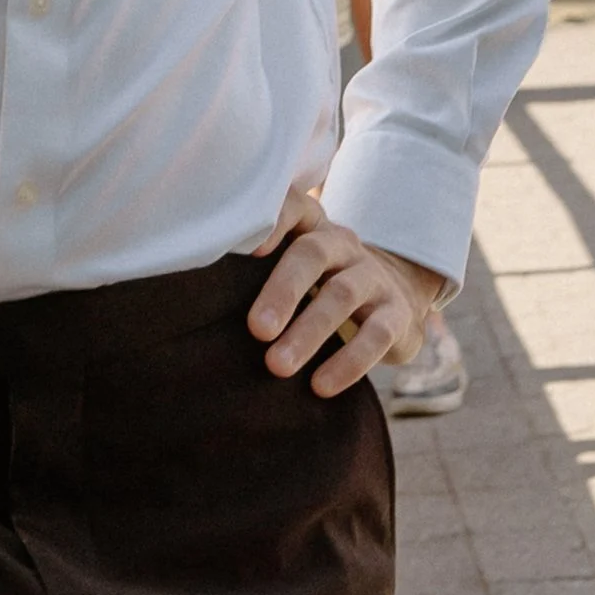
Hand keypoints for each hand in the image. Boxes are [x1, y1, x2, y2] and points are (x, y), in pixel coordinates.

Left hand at [246, 185, 445, 398]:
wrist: (393, 302)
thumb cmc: (321, 287)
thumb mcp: (295, 271)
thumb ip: (255, 272)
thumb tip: (196, 300)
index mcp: (312, 228)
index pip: (292, 208)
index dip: (271, 220)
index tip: (246, 248)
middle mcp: (343, 245)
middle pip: (312, 254)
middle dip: (282, 291)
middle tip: (256, 329)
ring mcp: (373, 277)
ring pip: (342, 295)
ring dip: (308, 332)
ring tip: (277, 366)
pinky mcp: (398, 314)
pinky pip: (377, 335)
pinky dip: (348, 362)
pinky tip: (321, 386)